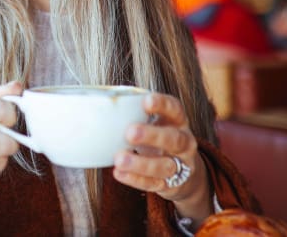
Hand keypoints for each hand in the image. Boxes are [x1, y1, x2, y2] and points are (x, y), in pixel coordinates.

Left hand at [113, 93, 212, 222]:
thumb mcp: (156, 123)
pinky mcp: (171, 185)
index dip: (163, 105)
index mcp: (179, 122)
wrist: (183, 171)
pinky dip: (135, 179)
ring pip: (164, 166)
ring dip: (141, 163)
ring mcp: (180, 166)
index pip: (175, 109)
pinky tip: (119, 173)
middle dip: (152, 136)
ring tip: (119, 159)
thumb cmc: (160, 139)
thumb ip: (136, 114)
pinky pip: (153, 184)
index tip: (146, 101)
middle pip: (174, 139)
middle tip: (130, 133)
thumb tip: (101, 107)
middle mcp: (184, 143)